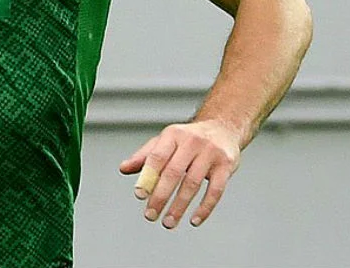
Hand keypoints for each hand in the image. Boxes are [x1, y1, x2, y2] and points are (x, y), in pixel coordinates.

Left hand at [118, 120, 240, 229]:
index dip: (147, 177)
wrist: (222, 128)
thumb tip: (123, 168)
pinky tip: (194, 220)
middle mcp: (191, 141)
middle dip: (160, 196)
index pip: (157, 157)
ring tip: (168, 222)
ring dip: (179, 206)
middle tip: (150, 215)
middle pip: (174, 172)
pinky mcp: (226, 165)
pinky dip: (205, 208)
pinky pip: (216, 190)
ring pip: (193, 184)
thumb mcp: (165, 141)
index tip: (140, 195)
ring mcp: (210, 153)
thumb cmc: (188, 138)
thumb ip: (145, 156)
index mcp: (173, 135)